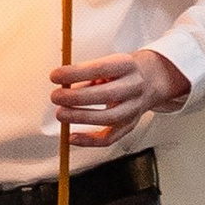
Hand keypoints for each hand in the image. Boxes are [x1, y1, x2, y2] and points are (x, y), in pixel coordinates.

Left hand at [51, 47, 190, 145]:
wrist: (149, 80)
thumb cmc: (121, 72)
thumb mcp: (108, 63)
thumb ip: (86, 74)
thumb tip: (62, 85)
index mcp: (127, 65)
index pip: (100, 68)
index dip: (75, 74)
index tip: (55, 76)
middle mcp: (134, 86)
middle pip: (105, 95)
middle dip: (75, 97)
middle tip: (56, 96)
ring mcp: (134, 108)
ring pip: (108, 118)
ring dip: (80, 117)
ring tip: (61, 114)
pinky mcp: (130, 125)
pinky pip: (109, 137)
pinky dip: (89, 140)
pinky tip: (72, 137)